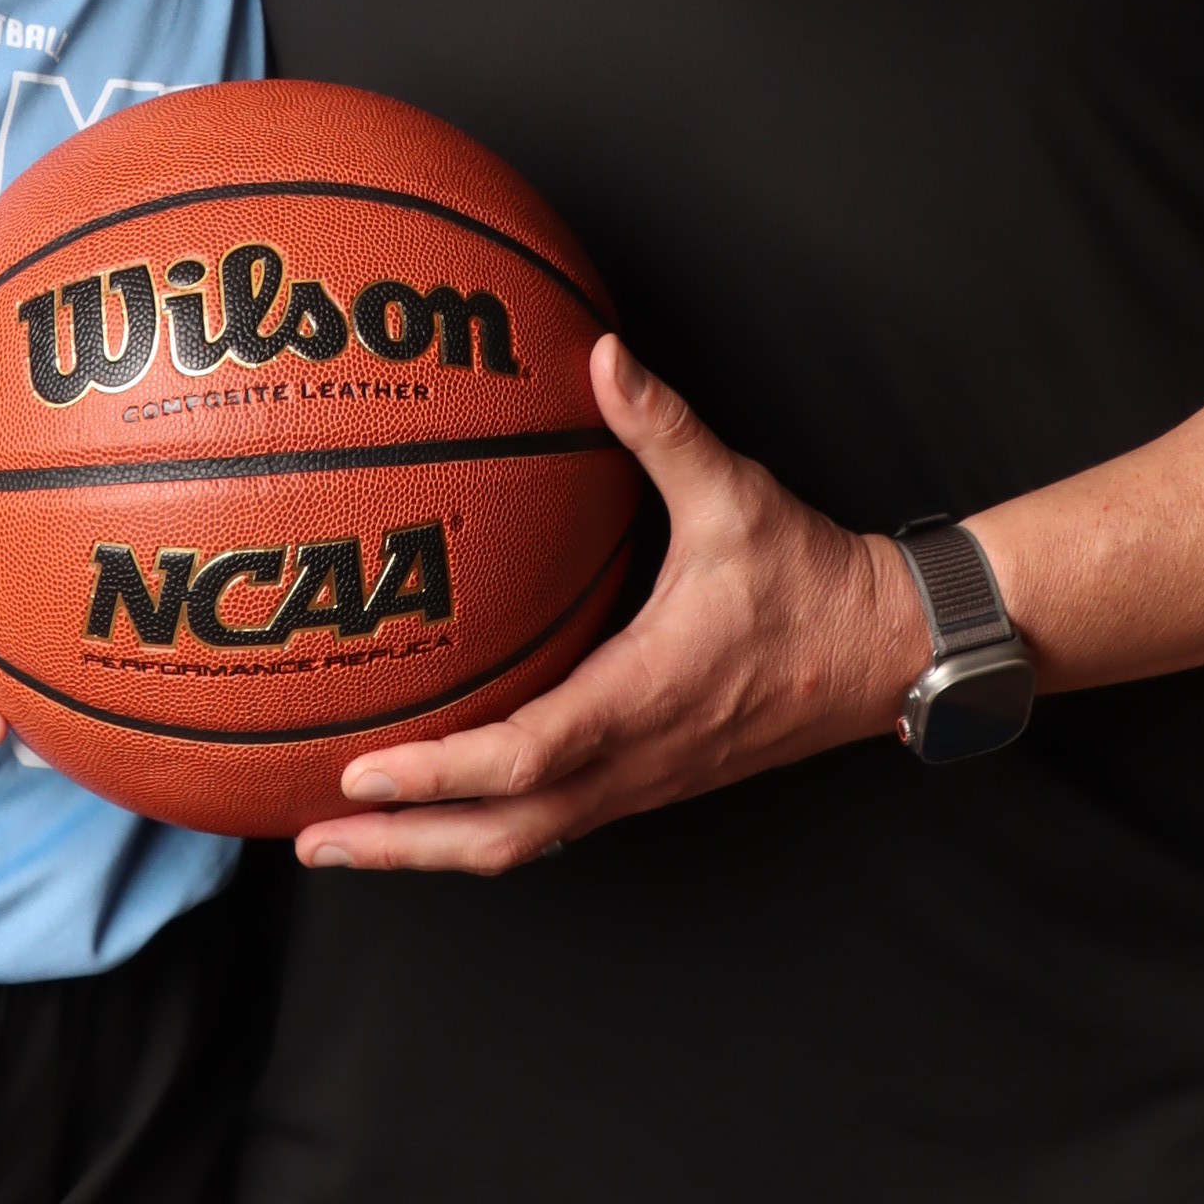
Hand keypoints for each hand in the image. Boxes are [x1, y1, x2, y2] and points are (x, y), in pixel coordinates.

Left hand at [297, 342, 928, 876]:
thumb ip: (663, 427)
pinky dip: (482, 830)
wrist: (890, 652)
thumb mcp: (738, 495)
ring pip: (526, 844)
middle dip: (404, 845)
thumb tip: (601, 354)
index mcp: (649, 695)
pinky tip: (434, 813)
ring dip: (434, 850)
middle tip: (314, 839)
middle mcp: (639, 757)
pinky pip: (552, 825)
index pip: (527, 757)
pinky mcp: (650, 783)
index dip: (439, 774)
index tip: (361, 772)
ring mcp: (644, 782)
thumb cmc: (814, 579)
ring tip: (349, 840)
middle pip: (504, 834)